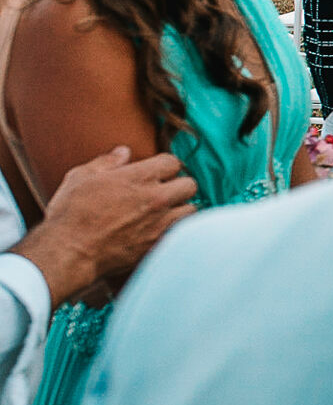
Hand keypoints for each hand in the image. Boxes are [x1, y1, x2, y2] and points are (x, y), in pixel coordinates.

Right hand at [12, 147, 197, 306]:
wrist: (70, 253)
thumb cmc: (70, 214)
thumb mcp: (81, 178)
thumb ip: (106, 162)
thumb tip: (123, 152)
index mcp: (140, 177)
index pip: (172, 162)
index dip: (164, 165)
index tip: (156, 172)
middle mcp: (157, 198)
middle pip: (190, 184)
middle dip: (178, 185)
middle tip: (164, 191)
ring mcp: (161, 223)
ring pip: (191, 210)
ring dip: (180, 208)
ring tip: (165, 212)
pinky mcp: (159, 244)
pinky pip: (181, 233)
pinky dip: (176, 230)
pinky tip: (162, 230)